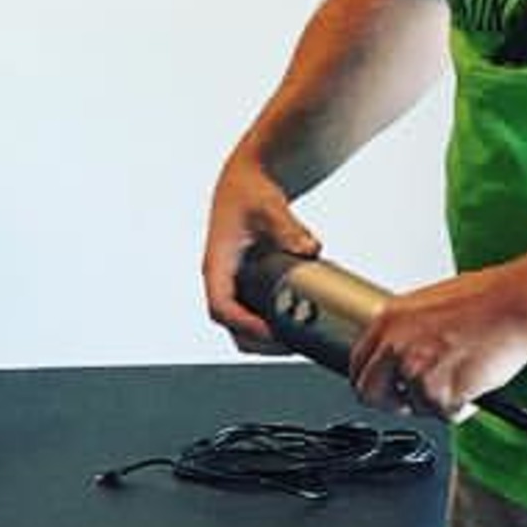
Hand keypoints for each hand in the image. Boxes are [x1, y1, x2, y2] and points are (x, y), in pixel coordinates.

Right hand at [202, 155, 320, 349]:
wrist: (245, 181)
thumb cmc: (249, 190)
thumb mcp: (269, 206)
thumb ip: (288, 228)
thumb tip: (310, 250)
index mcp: (217, 264)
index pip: (221, 307)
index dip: (244, 325)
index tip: (271, 332)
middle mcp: (222, 279)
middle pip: (230, 326)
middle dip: (258, 342)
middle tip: (291, 345)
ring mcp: (233, 283)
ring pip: (241, 325)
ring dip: (265, 339)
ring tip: (297, 339)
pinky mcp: (247, 283)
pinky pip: (253, 313)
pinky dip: (271, 324)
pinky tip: (297, 322)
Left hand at [346, 261, 526, 420]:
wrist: (517, 302)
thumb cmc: (486, 298)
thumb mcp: (427, 304)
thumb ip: (404, 331)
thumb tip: (397, 355)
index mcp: (387, 320)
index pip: (358, 364)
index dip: (373, 381)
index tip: (387, 388)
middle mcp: (394, 345)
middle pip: (370, 394)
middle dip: (394, 402)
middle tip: (417, 399)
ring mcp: (414, 370)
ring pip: (412, 407)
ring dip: (436, 401)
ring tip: (461, 377)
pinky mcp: (439, 391)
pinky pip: (442, 414)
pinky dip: (459, 407)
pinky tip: (473, 384)